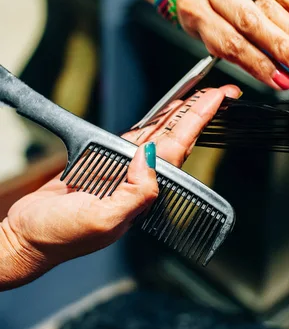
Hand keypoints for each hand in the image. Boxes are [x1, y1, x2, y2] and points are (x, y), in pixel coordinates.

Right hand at [0, 85, 239, 287]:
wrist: (27, 236)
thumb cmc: (60, 236)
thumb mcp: (103, 221)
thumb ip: (134, 194)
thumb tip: (151, 159)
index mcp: (143, 193)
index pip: (178, 151)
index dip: (198, 122)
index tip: (216, 100)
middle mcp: (137, 180)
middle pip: (175, 139)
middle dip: (198, 114)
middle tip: (220, 92)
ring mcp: (122, 170)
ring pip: (157, 135)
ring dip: (178, 115)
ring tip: (199, 96)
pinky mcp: (103, 164)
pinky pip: (132, 138)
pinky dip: (151, 123)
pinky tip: (165, 114)